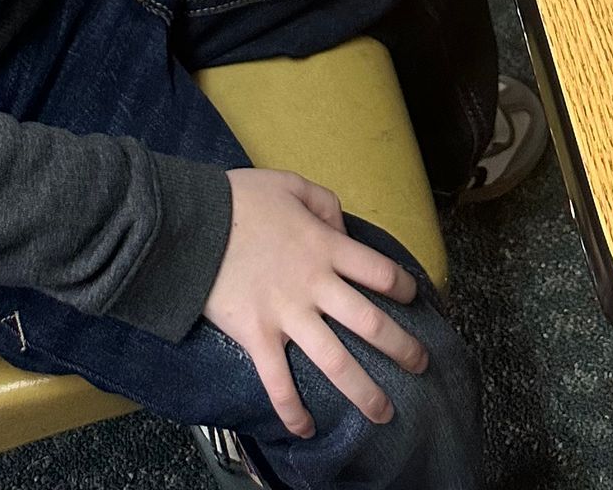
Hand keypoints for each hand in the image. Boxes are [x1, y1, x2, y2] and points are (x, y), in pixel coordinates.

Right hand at [203, 167, 424, 437]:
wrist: (192, 221)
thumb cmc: (238, 199)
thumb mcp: (288, 183)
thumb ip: (322, 201)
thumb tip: (341, 227)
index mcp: (325, 246)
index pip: (379, 271)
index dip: (402, 286)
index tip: (412, 298)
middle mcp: (315, 285)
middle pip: (371, 323)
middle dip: (402, 349)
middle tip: (421, 365)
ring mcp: (288, 315)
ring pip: (337, 363)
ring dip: (365, 392)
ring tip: (385, 413)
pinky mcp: (258, 337)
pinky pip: (279, 383)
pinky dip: (293, 411)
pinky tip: (307, 430)